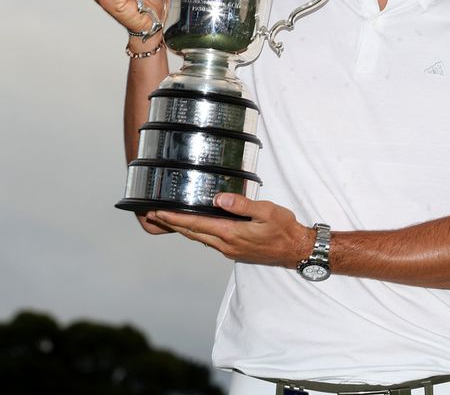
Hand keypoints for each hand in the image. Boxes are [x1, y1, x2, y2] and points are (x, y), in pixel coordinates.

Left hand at [150, 194, 312, 267]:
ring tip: (167, 220)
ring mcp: (230, 250)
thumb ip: (242, 204)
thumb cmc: (284, 230)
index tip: (158, 212)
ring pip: (199, 238)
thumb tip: (220, 199)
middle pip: (192, 233)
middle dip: (171, 224)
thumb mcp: (267, 211)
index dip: (175, 218)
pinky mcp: (235, 251)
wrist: (296, 250)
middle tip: (153, 215)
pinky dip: (197, 233)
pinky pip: (209, 241)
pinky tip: (195, 227)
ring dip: (182, 229)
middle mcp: (226, 244)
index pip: (196, 224)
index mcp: (231, 233)